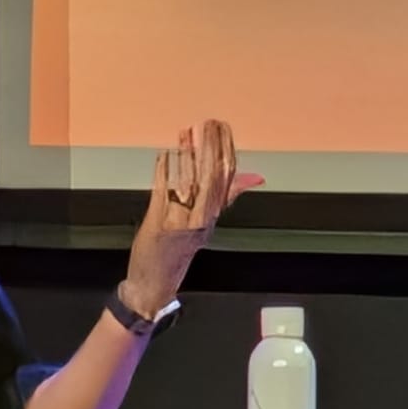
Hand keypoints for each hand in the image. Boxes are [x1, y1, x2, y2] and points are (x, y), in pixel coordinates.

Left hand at [122, 120, 263, 315]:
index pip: (228, 179)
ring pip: (191, 184)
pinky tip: (164, 154)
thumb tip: (254, 178)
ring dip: (189, 155)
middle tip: (208, 123)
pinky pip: (163, 194)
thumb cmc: (176, 253)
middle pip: (212, 178)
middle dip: (211, 148)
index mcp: (212, 216)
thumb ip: (225, 198)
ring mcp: (180, 223)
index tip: (223, 128)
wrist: (153, 285)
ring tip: (187, 132)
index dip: (227, 151)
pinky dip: (164, 172)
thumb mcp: (205, 225)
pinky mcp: (158, 226)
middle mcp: (201, 219)